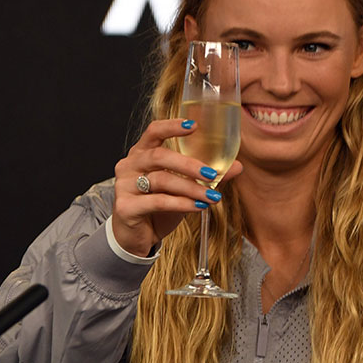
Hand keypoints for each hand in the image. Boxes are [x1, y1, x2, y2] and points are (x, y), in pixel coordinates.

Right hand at [112, 119, 242, 256]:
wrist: (137, 236)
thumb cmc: (158, 206)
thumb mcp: (184, 188)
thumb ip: (206, 175)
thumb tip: (237, 166)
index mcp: (142, 152)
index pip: (153, 131)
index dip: (172, 126)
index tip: (194, 125)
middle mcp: (130, 165)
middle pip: (159, 156)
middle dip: (189, 165)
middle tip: (212, 174)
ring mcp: (124, 185)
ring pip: (161, 180)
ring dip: (191, 188)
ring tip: (212, 197)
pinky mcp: (126, 207)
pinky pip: (158, 202)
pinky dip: (181, 204)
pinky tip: (198, 207)